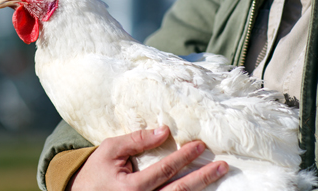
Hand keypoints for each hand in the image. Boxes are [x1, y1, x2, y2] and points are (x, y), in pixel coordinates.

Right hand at [67, 126, 227, 190]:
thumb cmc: (96, 173)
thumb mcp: (109, 150)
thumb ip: (136, 140)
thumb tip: (164, 131)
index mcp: (131, 188)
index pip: (165, 170)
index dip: (184, 157)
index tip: (200, 145)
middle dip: (203, 177)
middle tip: (221, 165)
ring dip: (200, 189)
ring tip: (218, 176)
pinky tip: (200, 190)